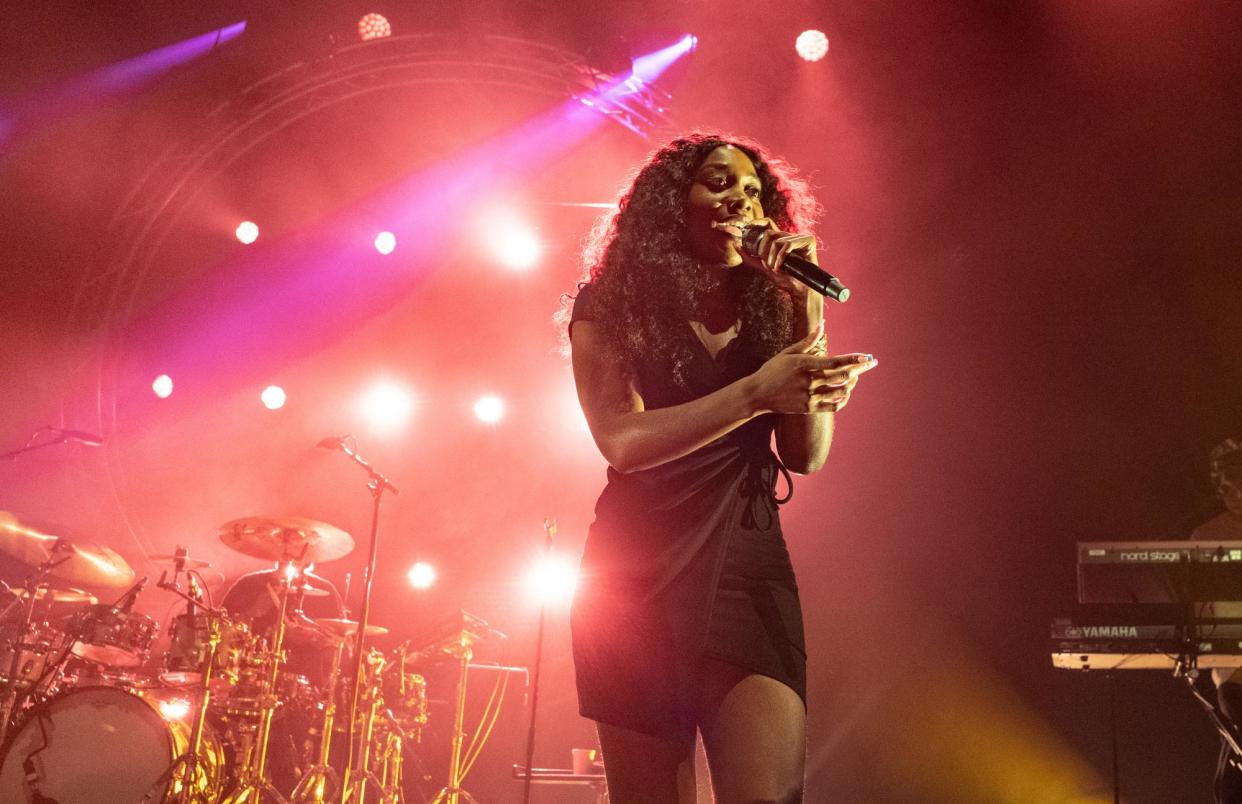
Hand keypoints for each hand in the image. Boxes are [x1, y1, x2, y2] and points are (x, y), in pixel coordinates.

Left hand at [740, 218, 818, 301]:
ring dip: (772, 258)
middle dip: (763, 251)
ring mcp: (800, 237)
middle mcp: (790, 236)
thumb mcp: (764, 267)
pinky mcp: (808, 240)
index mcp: (781, 239)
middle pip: (769, 233)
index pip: (768, 224)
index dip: (757, 223)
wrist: (800, 290)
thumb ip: (750, 257)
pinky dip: (781, 258)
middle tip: (768, 265)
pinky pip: (788, 244)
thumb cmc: (785, 279)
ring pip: (777, 241)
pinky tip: (781, 268)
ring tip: (776, 269)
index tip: (748, 230)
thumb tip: (736, 246)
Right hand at [748, 325, 876, 414]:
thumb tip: (823, 324)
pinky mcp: (809, 408)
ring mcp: (809, 396)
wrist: (758, 394)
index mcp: (803, 364)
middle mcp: (808, 381)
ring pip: (840, 391)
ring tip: (856, 376)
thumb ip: (808, 341)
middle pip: (841, 376)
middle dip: (860, 369)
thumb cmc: (773, 370)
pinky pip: (833, 406)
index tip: (866, 357)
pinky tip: (846, 393)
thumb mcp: (788, 353)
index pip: (833, 361)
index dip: (852, 359)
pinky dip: (843, 400)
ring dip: (852, 383)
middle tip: (872, 363)